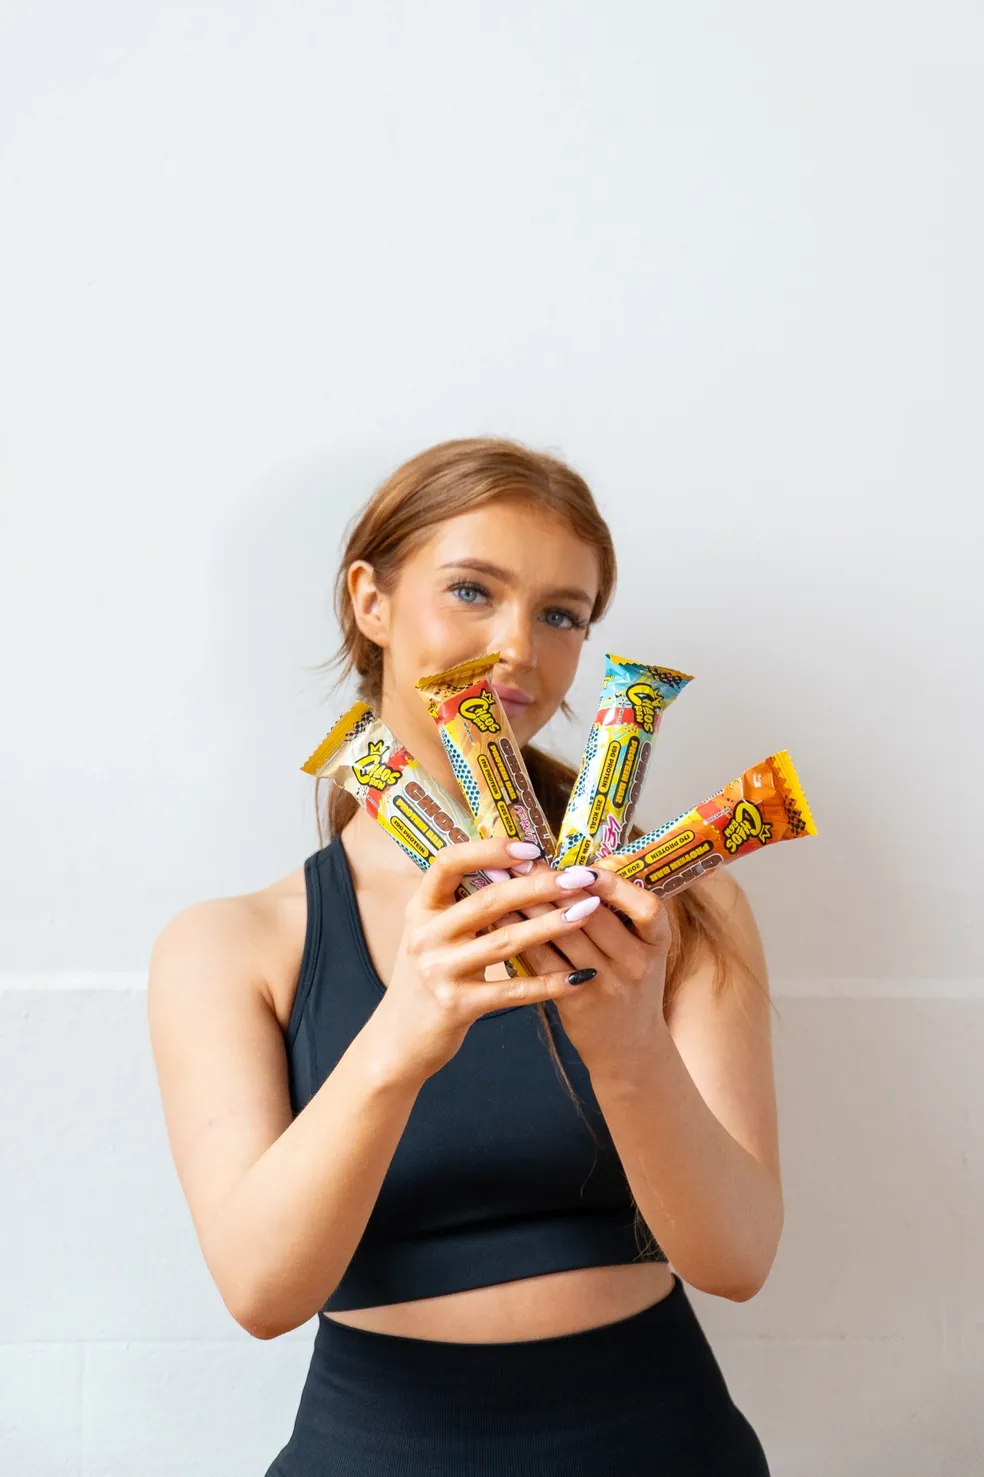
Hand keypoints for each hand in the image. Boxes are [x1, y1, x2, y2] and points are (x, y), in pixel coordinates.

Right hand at [370, 839, 619, 1085]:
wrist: (398, 1040)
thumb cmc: (428, 979)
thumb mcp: (432, 934)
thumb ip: (463, 905)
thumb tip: (519, 869)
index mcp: (420, 908)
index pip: (449, 863)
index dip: (490, 850)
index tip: (531, 848)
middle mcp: (425, 935)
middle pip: (488, 900)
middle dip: (539, 885)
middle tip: (579, 878)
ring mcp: (438, 971)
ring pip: (504, 941)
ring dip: (551, 925)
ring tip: (588, 911)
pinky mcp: (456, 1006)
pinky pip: (512, 990)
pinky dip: (548, 983)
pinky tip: (579, 976)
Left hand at [518, 863, 672, 1081]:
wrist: (629, 1050)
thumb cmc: (628, 986)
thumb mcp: (640, 951)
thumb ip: (620, 914)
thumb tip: (586, 864)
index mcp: (657, 944)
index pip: (647, 909)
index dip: (616, 886)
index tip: (584, 867)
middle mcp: (636, 964)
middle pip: (594, 917)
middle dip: (556, 884)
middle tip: (524, 860)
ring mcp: (607, 986)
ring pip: (564, 936)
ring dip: (531, 905)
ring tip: (504, 881)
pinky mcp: (577, 1003)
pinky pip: (544, 962)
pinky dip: (521, 936)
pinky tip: (501, 918)